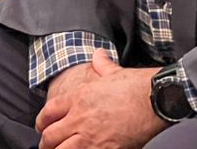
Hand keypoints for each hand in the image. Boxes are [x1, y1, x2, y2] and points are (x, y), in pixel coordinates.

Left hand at [36, 50, 165, 148]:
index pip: (49, 112)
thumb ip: (102, 64)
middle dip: (46, 143)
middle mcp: (80, 117)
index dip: (41, 122)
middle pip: (50, 136)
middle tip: (47, 145)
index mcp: (79, 97)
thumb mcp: (114, 72)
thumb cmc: (136, 86)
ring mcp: (90, 137)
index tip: (42, 126)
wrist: (155, 100)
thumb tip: (98, 55)